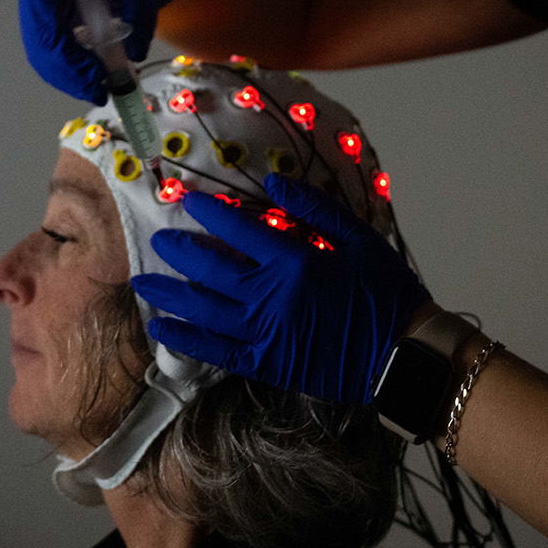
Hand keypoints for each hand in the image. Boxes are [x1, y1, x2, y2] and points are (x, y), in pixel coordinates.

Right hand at [18, 0, 192, 103]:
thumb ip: (140, 10)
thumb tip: (135, 53)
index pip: (41, 1)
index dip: (59, 39)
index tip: (90, 69)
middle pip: (38, 33)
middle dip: (66, 68)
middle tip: (98, 91)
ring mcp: (43, 5)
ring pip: (43, 51)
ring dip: (69, 77)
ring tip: (101, 92)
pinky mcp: (54, 23)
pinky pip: (55, 54)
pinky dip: (74, 73)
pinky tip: (97, 83)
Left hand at [130, 172, 431, 403]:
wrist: (403, 354)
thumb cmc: (385, 293)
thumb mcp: (359, 238)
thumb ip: (315, 208)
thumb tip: (274, 183)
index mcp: (294, 261)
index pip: (238, 229)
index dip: (208, 211)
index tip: (185, 199)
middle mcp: (271, 297)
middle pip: (210, 269)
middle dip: (179, 252)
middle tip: (158, 239)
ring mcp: (265, 333)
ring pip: (203, 311)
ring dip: (170, 295)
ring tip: (143, 282)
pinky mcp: (266, 364)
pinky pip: (215, 352)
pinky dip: (186, 341)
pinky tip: (162, 330)